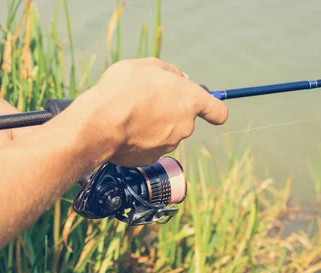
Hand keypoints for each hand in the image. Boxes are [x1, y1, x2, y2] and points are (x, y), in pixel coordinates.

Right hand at [64, 57, 228, 166]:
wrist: (102, 122)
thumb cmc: (124, 89)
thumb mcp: (147, 66)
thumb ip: (169, 71)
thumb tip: (180, 79)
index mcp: (190, 101)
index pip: (218, 111)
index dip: (214, 110)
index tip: (210, 111)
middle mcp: (185, 126)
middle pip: (184, 120)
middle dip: (169, 112)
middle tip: (146, 100)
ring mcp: (169, 145)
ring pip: (164, 133)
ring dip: (152, 126)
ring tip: (129, 114)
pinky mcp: (151, 159)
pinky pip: (148, 147)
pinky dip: (139, 140)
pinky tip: (123, 130)